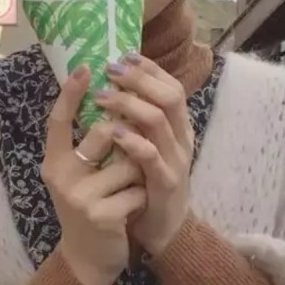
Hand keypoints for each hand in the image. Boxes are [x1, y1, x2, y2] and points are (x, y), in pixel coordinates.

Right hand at [42, 65, 145, 284]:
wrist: (89, 259)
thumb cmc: (92, 203)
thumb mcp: (83, 173)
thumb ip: (91, 142)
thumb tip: (115, 98)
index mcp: (54, 161)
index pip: (58, 120)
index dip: (70, 93)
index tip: (85, 67)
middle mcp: (61, 175)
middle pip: (106, 131)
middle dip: (129, 139)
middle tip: (127, 160)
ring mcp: (79, 196)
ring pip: (129, 160)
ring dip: (137, 173)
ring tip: (126, 190)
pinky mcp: (100, 215)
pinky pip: (138, 189)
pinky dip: (142, 197)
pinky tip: (129, 211)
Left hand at [95, 53, 192, 255]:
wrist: (164, 229)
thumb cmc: (149, 180)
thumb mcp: (149, 144)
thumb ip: (139, 119)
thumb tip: (116, 85)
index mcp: (179, 126)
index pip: (171, 86)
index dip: (150, 69)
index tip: (125, 54)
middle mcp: (182, 137)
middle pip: (169, 96)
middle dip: (139, 79)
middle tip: (110, 69)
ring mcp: (177, 160)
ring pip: (158, 120)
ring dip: (129, 104)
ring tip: (102, 96)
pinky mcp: (166, 183)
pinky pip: (150, 156)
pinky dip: (132, 140)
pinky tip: (114, 131)